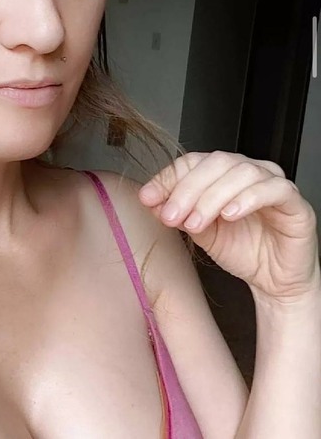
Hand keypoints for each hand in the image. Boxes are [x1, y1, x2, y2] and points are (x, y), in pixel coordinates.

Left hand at [138, 151, 319, 302]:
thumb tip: (149, 199)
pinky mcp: (295, 202)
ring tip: (196, 224)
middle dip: (187, 189)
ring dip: (211, 197)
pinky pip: (273, 189)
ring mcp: (273, 183)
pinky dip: (247, 198)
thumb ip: (177, 211)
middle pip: (215, 163)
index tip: (148, 198)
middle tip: (172, 216)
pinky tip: (229, 215)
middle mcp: (248, 172)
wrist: (274, 281)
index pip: (192, 162)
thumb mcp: (198, 230)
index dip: (168, 178)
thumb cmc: (241, 250)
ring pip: (241, 173)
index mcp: (223, 174)